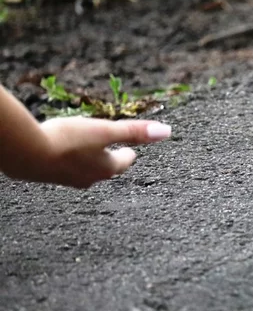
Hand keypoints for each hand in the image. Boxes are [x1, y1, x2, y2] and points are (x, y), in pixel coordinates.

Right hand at [33, 118, 170, 188]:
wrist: (26, 154)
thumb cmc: (68, 141)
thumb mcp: (106, 130)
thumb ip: (135, 130)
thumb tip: (166, 132)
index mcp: (107, 168)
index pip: (125, 162)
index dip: (129, 154)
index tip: (131, 151)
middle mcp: (90, 179)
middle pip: (107, 169)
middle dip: (111, 160)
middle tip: (113, 152)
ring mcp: (69, 181)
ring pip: (87, 171)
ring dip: (91, 161)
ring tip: (90, 153)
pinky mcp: (51, 177)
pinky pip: (67, 169)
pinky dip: (72, 162)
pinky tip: (64, 156)